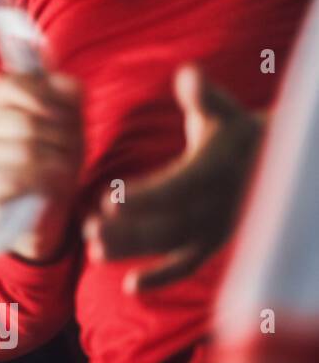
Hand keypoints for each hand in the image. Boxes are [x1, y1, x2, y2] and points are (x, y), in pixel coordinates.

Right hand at [0, 71, 83, 260]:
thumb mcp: (70, 119)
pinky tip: (48, 184)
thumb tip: (55, 75)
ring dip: (55, 159)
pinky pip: (10, 178)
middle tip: (73, 146)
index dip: (43, 97)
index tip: (65, 115)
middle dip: (59, 135)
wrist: (48, 203)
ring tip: (65, 166)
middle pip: (24, 121)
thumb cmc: (56, 154)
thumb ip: (67, 91)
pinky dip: (38, 180)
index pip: (9, 84)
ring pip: (22, 150)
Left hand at [86, 66, 264, 292]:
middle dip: (127, 230)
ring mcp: (215, 229)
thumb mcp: (224, 111)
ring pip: (171, 246)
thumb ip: (204, 97)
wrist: (275, 162)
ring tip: (94, 254)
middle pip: (167, 223)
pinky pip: (188, 265)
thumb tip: (189, 74)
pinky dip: (162, 278)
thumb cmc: (237, 131)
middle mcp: (216, 205)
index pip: (176, 187)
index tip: (108, 201)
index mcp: (214, 170)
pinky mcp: (212, 244)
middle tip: (88, 232)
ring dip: (134, 252)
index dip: (143, 196)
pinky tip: (130, 288)